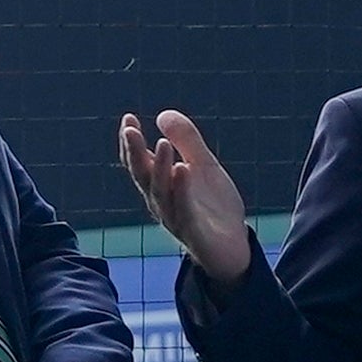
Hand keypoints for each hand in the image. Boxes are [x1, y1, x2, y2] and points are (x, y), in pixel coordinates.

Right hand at [116, 109, 256, 280]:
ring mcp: (176, 219)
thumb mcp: (203, 166)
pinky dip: (182, 190)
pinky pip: (185, 210)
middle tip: (130, 130)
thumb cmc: (212, 207)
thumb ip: (187, 141)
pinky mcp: (194, 233)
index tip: (128, 118)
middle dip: (135, 154)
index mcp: (161, 187)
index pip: (139, 163)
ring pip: (161, 193)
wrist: (234, 247)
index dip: (131, 143)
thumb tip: (163, 114)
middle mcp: (162, 203)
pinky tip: (184, 170)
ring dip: (160, 168)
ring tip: (162, 143)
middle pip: (143, 177)